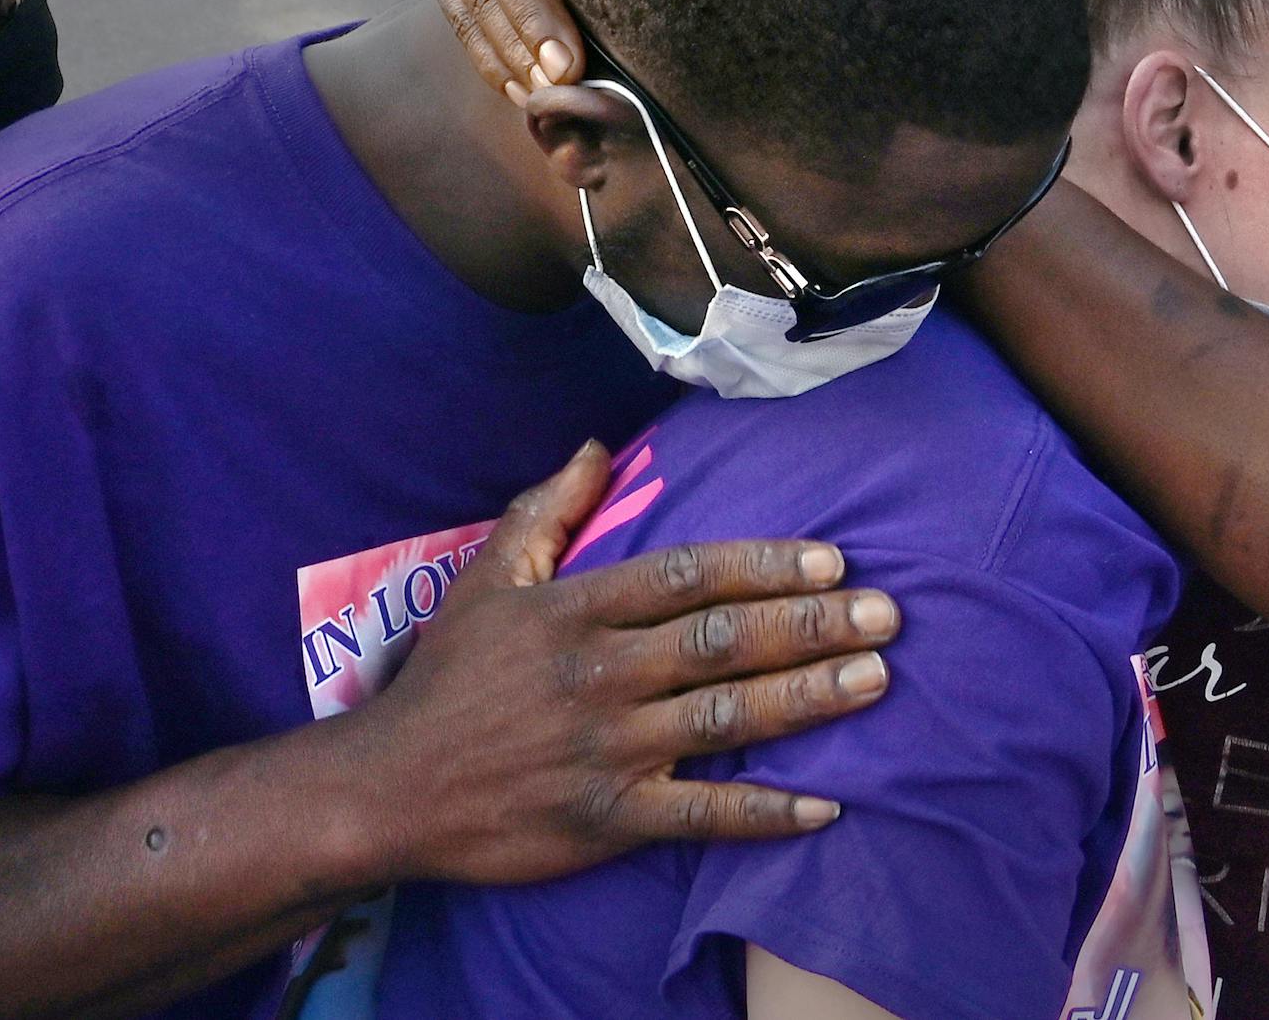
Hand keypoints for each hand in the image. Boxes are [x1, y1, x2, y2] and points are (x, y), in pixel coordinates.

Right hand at [351, 440, 899, 884]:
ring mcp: (606, 750)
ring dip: (807, 699)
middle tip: (885, 615)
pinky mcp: (606, 819)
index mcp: (576, 611)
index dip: (761, 565)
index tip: (831, 559)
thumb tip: (595, 448)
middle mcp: (600, 675)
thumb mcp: (484, 580)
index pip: (685, 576)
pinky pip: (700, 815)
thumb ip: (544, 511)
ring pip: (723, 718)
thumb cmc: (445, 681)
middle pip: (721, 641)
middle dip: (809, 625)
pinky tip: (825, 805)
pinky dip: (763, 813)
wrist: (384, 791)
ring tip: (875, 680)